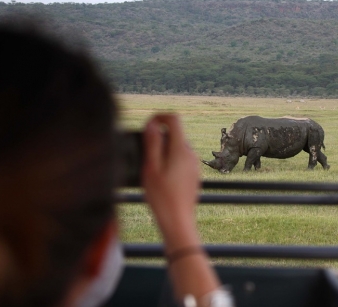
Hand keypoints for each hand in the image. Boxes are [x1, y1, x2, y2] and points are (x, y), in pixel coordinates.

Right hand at [142, 114, 200, 248]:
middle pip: (174, 134)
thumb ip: (152, 144)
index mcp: (181, 149)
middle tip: (143, 152)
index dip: (159, 117)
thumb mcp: (151, 168)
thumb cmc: (162, 197)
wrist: (178, 222)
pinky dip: (169, 161)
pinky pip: (180, 160)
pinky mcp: (193, 175)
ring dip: (163, 150)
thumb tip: (152, 124)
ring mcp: (194, 165)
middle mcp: (191, 154)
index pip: (174, 119)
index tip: (147, 125)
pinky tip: (160, 178)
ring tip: (150, 169)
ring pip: (177, 147)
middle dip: (158, 137)